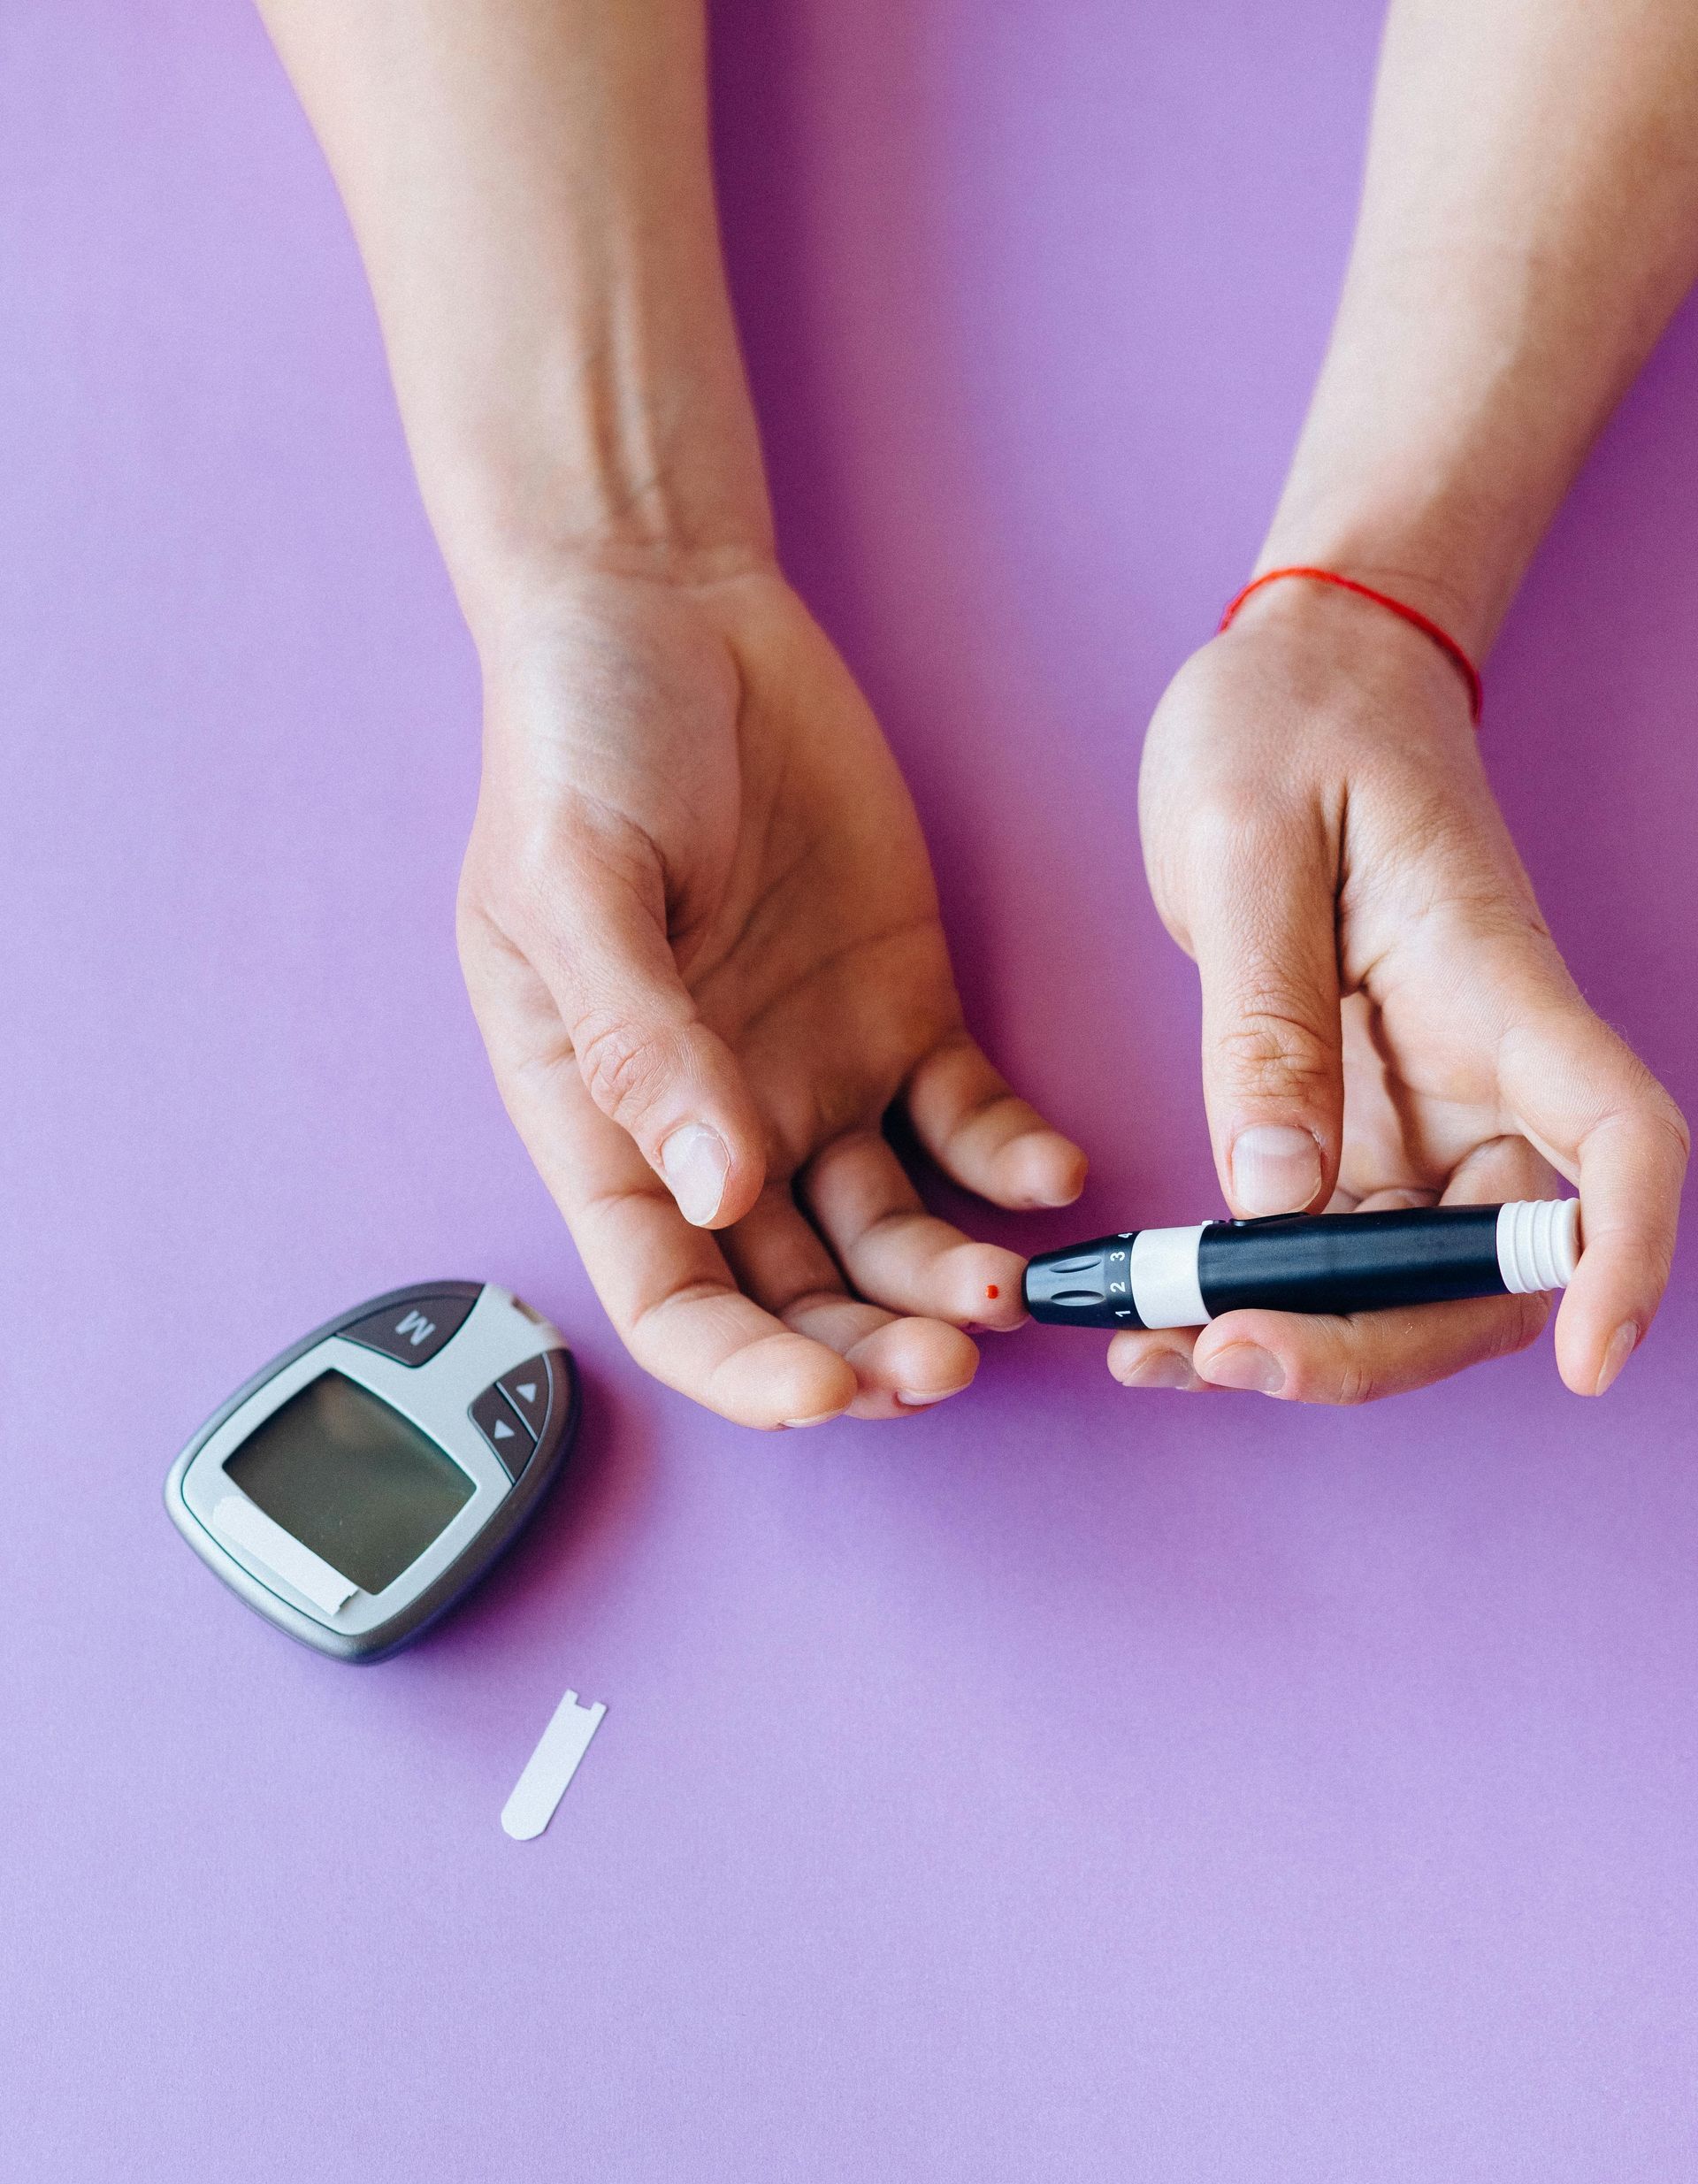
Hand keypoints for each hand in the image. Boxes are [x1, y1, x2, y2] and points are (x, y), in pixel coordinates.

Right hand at [457, 556, 1085, 1427]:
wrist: (669, 611)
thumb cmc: (577, 742)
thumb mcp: (573, 882)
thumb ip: (638, 1043)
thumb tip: (710, 1189)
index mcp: (603, 1116)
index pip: (668, 1293)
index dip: (740, 1367)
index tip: (822, 1396)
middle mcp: (712, 1122)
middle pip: (792, 1289)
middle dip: (865, 1348)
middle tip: (944, 1364)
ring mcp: (812, 1075)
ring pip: (891, 1232)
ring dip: (949, 1280)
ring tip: (1013, 1293)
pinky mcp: (901, 1013)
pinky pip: (965, 1123)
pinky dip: (1010, 1163)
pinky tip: (1053, 1179)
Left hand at [1118, 579, 1685, 1403]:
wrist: (1303, 673)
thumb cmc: (1289, 721)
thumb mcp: (1245, 843)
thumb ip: (1262, 1018)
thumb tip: (1274, 1196)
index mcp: (1498, 989)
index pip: (1618, 1141)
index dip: (1624, 1258)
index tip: (1589, 1365)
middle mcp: (1483, 1072)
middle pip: (1492, 1265)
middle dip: (1374, 1346)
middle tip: (1219, 1356)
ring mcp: (1421, 1111)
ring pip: (1400, 1282)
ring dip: (1298, 1343)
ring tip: (1151, 1355)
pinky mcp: (1353, 1126)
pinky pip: (1323, 1249)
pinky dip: (1251, 1297)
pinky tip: (1158, 1315)